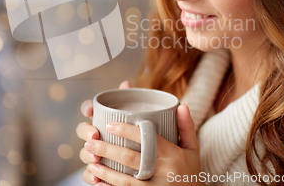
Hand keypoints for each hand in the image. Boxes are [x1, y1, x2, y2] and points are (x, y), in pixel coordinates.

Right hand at [76, 80, 131, 184]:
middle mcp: (96, 135)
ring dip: (87, 155)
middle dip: (85, 132)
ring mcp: (95, 153)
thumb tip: (125, 83)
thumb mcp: (141, 120)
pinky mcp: (98, 172)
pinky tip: (98, 179)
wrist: (149, 164)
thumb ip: (133, 102)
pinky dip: (91, 177)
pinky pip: (89, 175)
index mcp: (104, 119)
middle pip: (82, 130)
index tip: (90, 110)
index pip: (89, 109)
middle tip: (94, 135)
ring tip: (96, 159)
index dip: (86, 108)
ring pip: (84, 153)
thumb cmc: (141, 137)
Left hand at [84, 104, 204, 185]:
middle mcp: (163, 171)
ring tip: (90, 162)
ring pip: (124, 180)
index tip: (110, 125)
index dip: (126, 131)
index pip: (146, 138)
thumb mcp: (193, 150)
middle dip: (107, 150)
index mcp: (172, 154)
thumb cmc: (191, 173)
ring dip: (104, 171)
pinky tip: (98, 183)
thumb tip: (181, 105)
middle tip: (90, 143)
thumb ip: (186, 127)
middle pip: (130, 158)